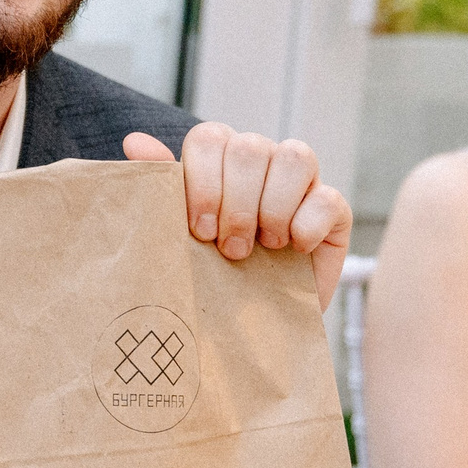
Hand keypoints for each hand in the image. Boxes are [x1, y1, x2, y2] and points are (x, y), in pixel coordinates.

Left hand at [123, 124, 352, 310]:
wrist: (254, 330)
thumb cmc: (212, 278)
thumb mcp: (180, 238)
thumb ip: (161, 188)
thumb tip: (134, 142)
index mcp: (219, 161)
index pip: (210, 137)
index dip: (203, 180)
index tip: (199, 230)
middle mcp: (261, 162)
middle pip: (250, 147)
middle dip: (236, 203)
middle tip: (229, 249)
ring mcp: (301, 183)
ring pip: (296, 157)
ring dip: (272, 208)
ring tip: (264, 247)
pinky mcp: (333, 210)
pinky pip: (328, 197)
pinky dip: (307, 225)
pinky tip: (294, 250)